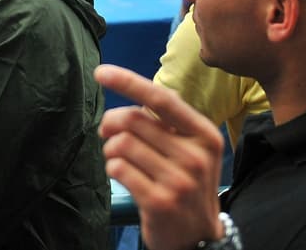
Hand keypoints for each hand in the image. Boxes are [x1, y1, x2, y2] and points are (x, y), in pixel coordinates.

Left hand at [96, 65, 224, 249]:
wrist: (198, 237)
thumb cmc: (185, 182)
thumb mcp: (190, 148)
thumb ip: (166, 120)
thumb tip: (129, 91)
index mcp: (204, 134)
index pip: (161, 99)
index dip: (128, 82)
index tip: (101, 72)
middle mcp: (195, 156)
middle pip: (132, 120)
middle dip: (111, 124)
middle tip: (108, 134)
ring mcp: (179, 180)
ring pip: (121, 144)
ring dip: (111, 150)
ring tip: (119, 160)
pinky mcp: (160, 201)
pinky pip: (118, 168)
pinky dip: (112, 168)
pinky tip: (122, 175)